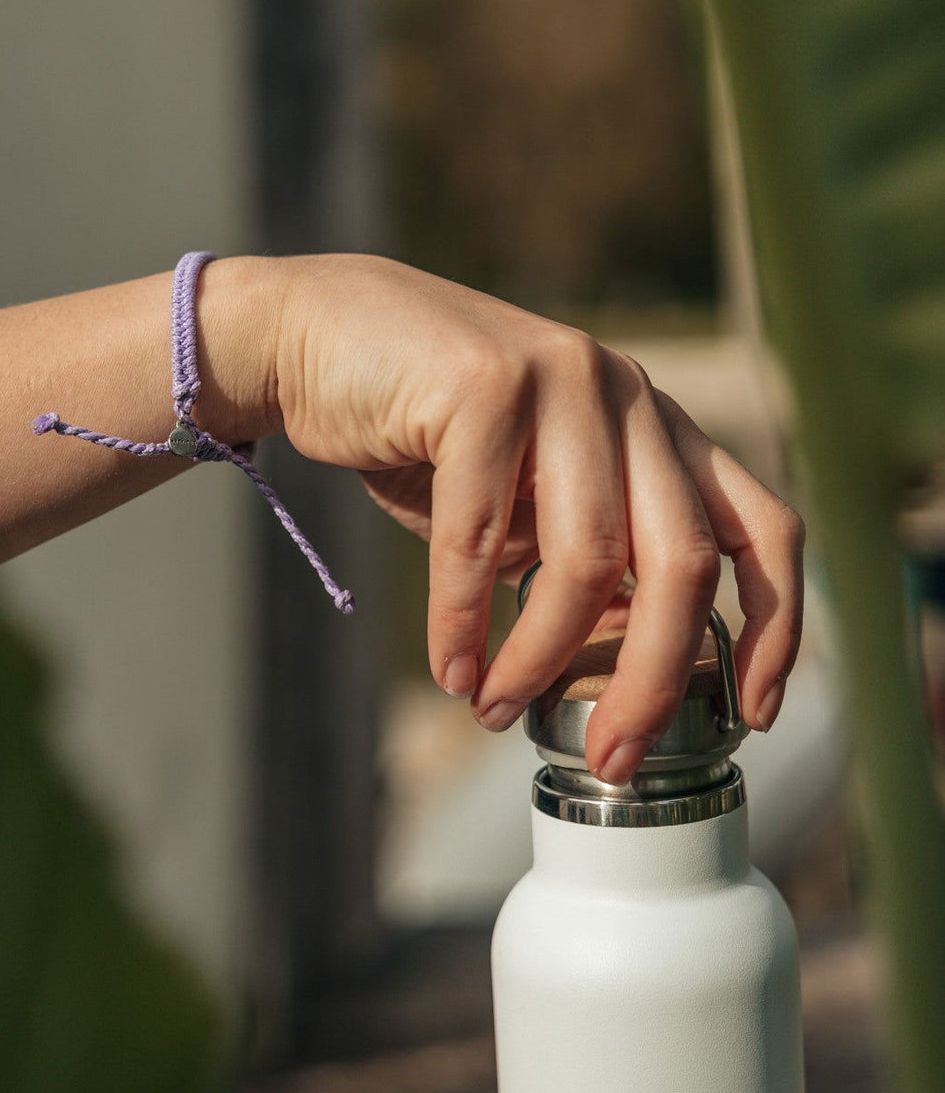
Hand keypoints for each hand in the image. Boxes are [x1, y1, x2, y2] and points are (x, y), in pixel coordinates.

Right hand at [270, 254, 803, 784]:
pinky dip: (462, 622)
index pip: (760, 526)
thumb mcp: (524, 499)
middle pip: (685, 561)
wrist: (316, 336)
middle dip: (653, 680)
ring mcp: (561, 379)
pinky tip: (450, 668)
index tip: (752, 712)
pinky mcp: (483, 386)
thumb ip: (583, 556)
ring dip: (539, 660)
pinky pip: (481, 539)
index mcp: (653, 422)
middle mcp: (624, 393)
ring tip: (491, 708)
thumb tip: (624, 659)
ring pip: (589, 559)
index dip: (775, 626)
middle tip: (610, 756)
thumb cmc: (422, 431)